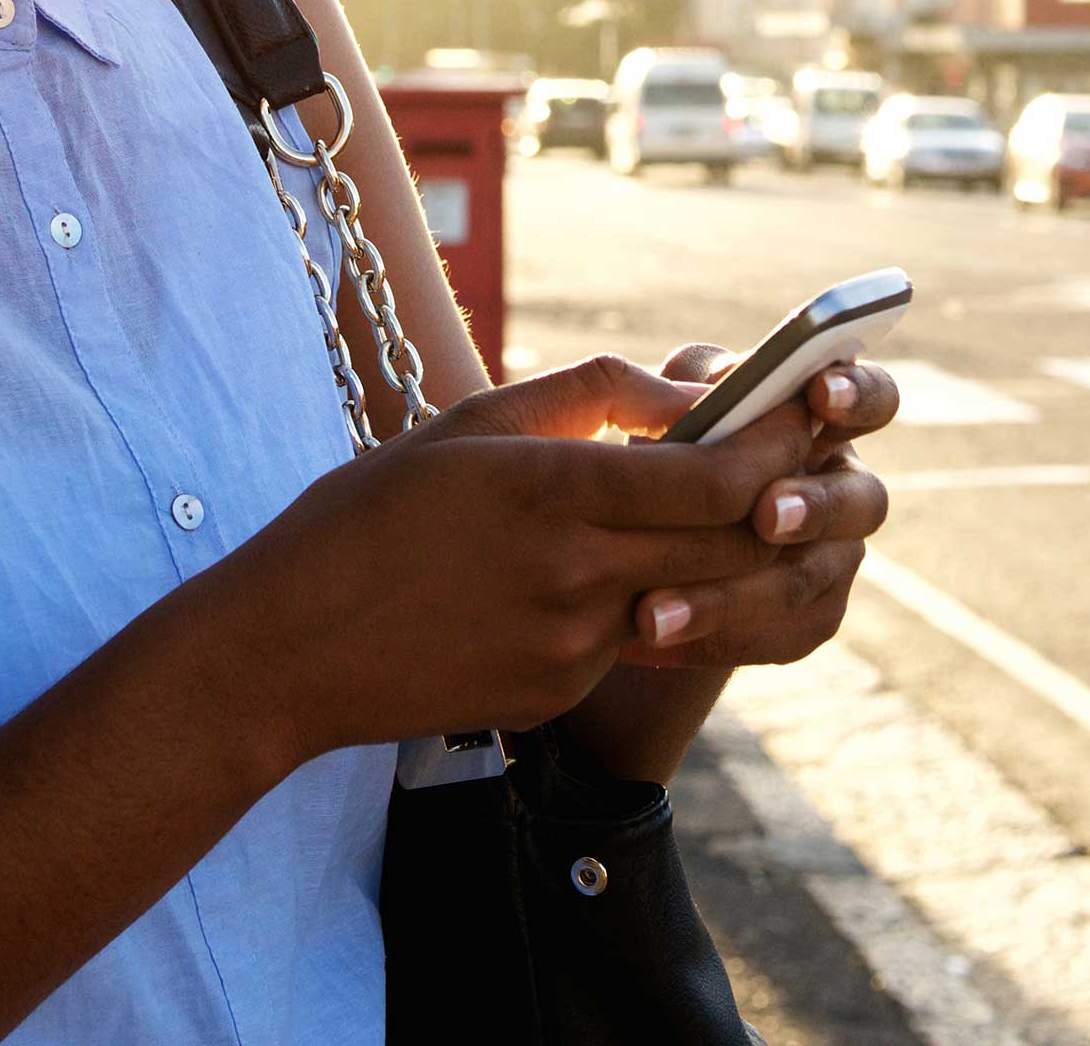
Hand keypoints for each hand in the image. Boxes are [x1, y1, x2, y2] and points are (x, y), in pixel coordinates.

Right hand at [231, 353, 817, 754]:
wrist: (287, 649)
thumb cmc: (369, 515)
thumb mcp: (469, 422)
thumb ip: (590, 395)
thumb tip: (687, 396)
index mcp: (553, 490)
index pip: (716, 479)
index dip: (775, 447)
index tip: (801, 414)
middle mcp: (575, 574)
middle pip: (729, 545)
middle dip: (775, 501)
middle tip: (793, 462)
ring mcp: (569, 646)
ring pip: (686, 594)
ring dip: (710, 555)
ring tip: (704, 510)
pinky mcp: (554, 694)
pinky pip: (625, 639)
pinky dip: (634, 601)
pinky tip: (589, 576)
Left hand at [618, 343, 897, 671]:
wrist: (648, 541)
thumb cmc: (672, 443)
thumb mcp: (678, 401)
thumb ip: (698, 383)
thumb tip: (716, 391)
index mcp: (826, 423)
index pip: (872, 398)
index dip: (856, 394)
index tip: (818, 395)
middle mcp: (846, 490)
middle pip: (862, 502)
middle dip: (813, 507)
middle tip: (765, 516)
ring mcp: (836, 559)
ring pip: (803, 581)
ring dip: (731, 595)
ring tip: (656, 611)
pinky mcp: (811, 619)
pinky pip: (777, 637)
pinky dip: (712, 637)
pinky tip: (652, 640)